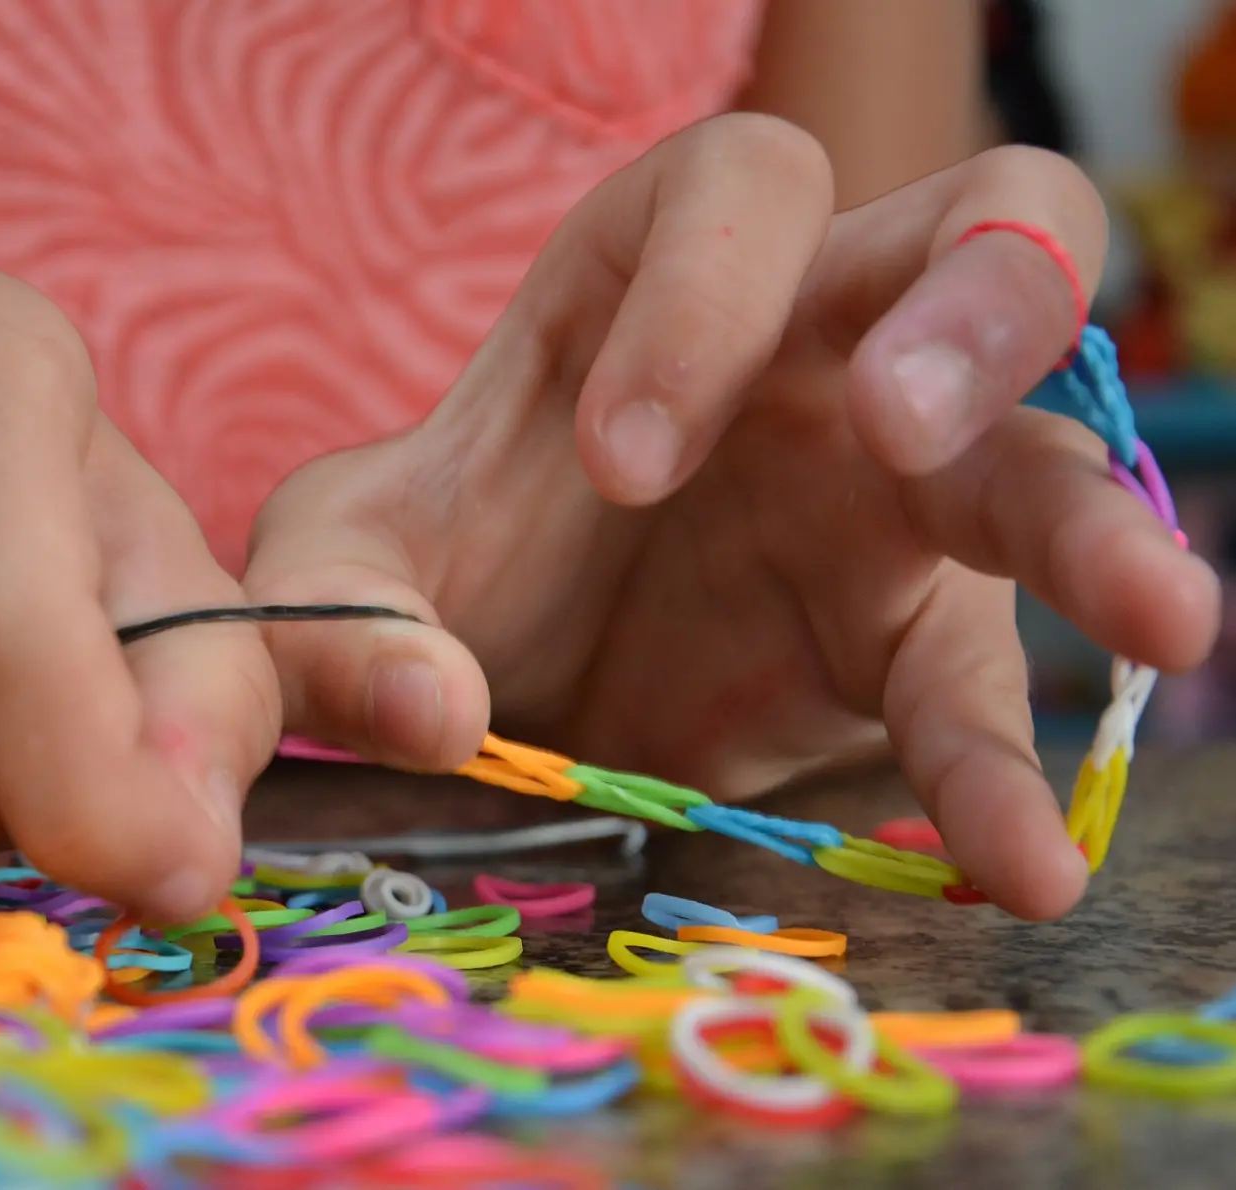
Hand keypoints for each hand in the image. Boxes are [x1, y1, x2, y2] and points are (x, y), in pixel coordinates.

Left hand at [244, 116, 1219, 919]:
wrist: (487, 684)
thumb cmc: (430, 566)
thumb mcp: (343, 564)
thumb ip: (337, 609)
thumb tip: (428, 711)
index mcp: (659, 272)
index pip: (737, 194)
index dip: (702, 295)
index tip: (619, 465)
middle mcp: (807, 350)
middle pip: (980, 234)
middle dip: (971, 310)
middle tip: (891, 423)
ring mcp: (884, 489)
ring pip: (1046, 448)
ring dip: (1097, 525)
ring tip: (1160, 614)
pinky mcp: (904, 637)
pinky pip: (981, 685)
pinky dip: (1006, 773)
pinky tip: (1028, 864)